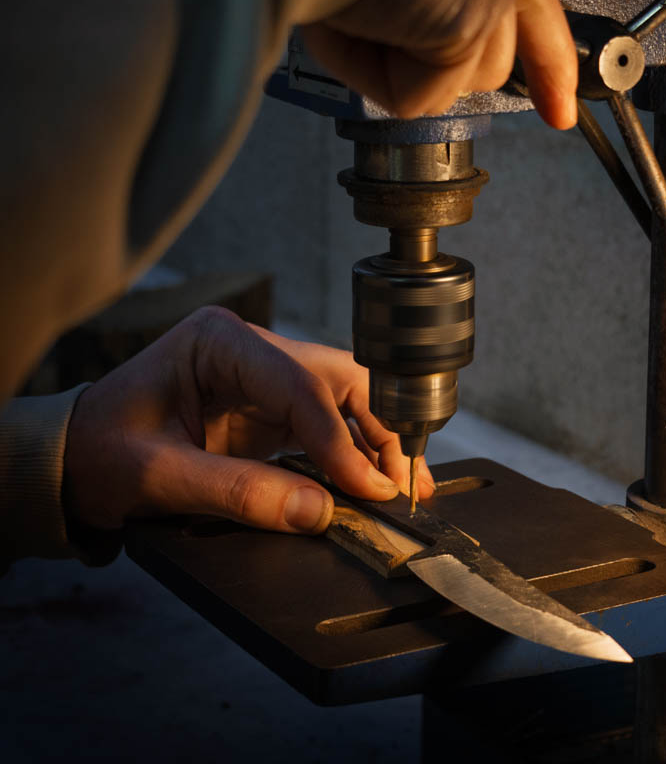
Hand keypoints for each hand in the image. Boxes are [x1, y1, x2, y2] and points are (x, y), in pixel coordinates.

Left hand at [63, 307, 434, 535]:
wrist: (74, 460)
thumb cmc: (102, 451)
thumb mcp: (159, 474)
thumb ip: (239, 492)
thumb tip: (319, 512)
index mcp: (220, 341)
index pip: (298, 383)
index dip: (338, 437)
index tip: (365, 485)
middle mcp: (251, 351)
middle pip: (336, 379)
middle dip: (375, 428)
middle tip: (400, 481)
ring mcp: (264, 379)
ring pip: (341, 399)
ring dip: (374, 439)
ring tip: (404, 484)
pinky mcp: (269, 412)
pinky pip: (324, 427)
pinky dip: (354, 454)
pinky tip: (377, 479)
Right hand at [303, 0, 577, 126]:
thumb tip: (401, 44)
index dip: (544, 46)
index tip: (559, 97)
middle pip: (519, 37)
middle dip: (539, 77)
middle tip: (554, 111)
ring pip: (471, 74)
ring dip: (407, 66)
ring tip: (362, 14)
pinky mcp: (471, 14)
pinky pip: (421, 93)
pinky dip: (375, 77)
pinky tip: (353, 23)